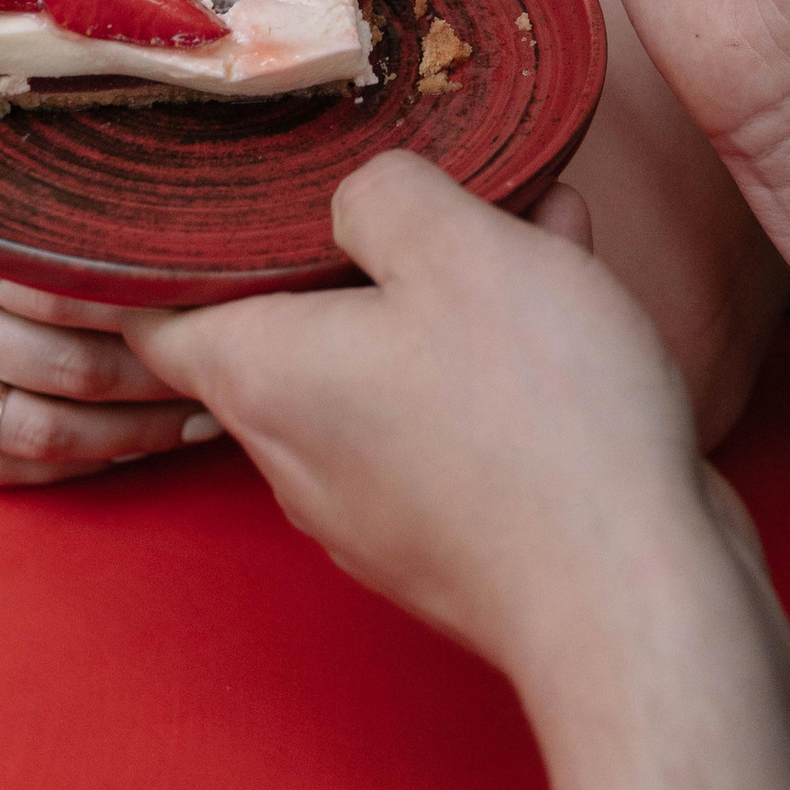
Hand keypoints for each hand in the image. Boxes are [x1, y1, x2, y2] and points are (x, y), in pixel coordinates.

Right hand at [0, 145, 213, 482]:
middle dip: (166, 375)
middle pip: (74, 368)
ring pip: (43, 435)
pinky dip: (66, 471)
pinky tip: (116, 453)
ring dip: (132, 437)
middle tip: (236, 362)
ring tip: (196, 418)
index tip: (219, 290)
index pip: (70, 283)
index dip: (154, 299)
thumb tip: (101, 161)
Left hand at [125, 155, 724, 705]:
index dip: (159, 253)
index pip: (154, 315)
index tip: (184, 200)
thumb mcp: (459, 247)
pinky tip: (567, 293)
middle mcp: (296, 455)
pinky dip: (491, 359)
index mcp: (263, 376)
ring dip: (443, 295)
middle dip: (349, 253)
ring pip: (382, 367)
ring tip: (531, 224)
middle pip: (285, 328)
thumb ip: (384, 194)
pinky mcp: (448, 538)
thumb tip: (358, 202)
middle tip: (415, 189)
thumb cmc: (538, 419)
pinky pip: (445, 421)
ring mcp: (370, 510)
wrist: (635, 600)